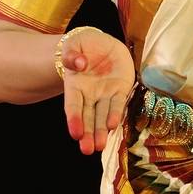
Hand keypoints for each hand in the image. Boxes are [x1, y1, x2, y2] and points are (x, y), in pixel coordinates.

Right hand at [59, 29, 135, 155]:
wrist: (102, 43)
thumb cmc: (83, 45)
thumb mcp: (73, 44)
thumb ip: (71, 54)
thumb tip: (79, 64)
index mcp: (74, 86)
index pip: (73, 105)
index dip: (74, 119)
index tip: (75, 134)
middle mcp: (89, 95)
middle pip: (88, 117)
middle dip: (88, 133)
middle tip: (88, 149)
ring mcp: (105, 94)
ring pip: (103, 116)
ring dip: (101, 131)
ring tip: (99, 146)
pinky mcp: (121, 90)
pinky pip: (119, 104)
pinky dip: (116, 114)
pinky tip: (113, 126)